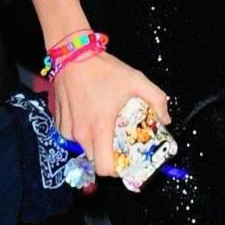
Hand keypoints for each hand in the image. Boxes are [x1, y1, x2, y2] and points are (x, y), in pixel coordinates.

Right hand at [53, 52, 170, 175]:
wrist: (73, 55)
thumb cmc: (105, 70)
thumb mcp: (136, 79)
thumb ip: (156, 99)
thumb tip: (165, 119)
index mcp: (100, 127)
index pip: (105, 167)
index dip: (117, 169)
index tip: (126, 158)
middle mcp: (81, 133)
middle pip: (96, 158)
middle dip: (108, 153)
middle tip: (118, 137)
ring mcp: (67, 129)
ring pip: (83, 147)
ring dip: (95, 140)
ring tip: (105, 121)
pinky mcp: (58, 122)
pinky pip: (72, 136)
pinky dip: (82, 131)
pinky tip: (90, 113)